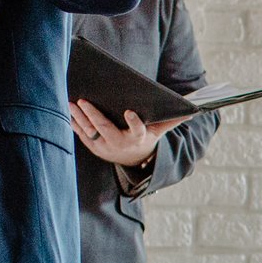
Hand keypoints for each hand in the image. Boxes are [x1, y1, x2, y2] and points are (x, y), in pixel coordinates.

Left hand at [69, 98, 186, 165]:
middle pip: (105, 129)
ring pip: (89, 130)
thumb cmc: (146, 139)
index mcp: (137, 139)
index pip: (136, 131)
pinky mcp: (93, 146)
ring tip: (72, 102)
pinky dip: (74, 123)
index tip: (128, 112)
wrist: (132, 161)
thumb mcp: (159, 132)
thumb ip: (171, 120)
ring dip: (79, 117)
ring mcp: (104, 146)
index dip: (133, 122)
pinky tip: (68, 110)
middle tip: (84, 101)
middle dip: (94, 115)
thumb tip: (193, 111)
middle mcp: (119, 144)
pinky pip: (81, 133)